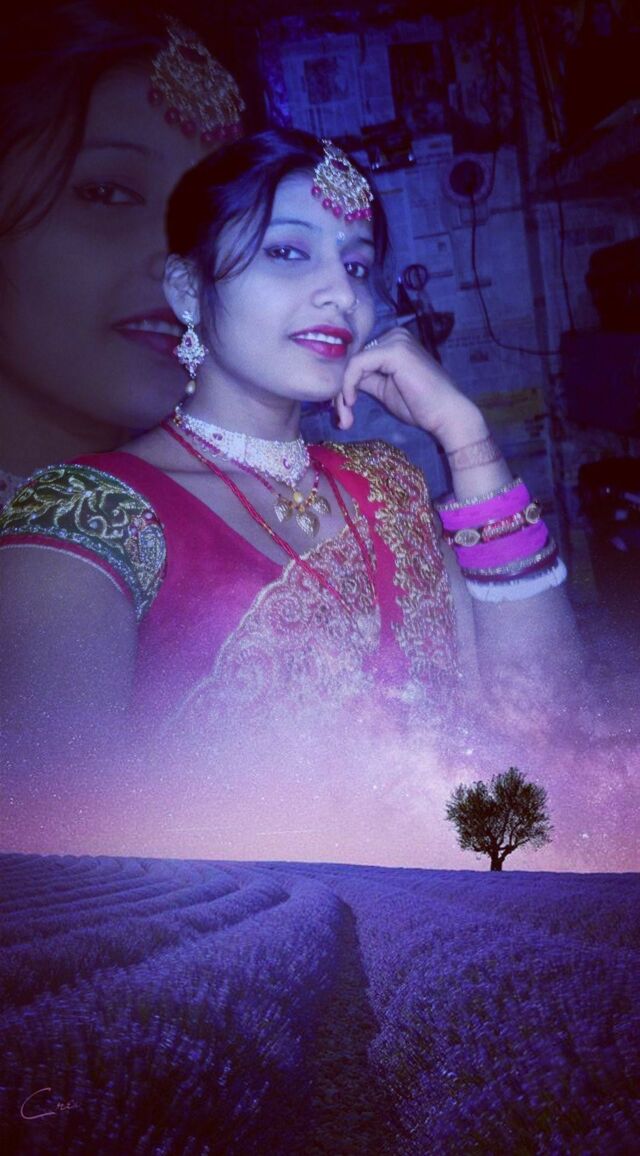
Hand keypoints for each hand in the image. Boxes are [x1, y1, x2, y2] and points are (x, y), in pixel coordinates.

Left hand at [335, 327, 485, 450]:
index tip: (342, 413)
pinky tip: (352, 402)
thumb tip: (342, 381)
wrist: (446, 415)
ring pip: (353, 363)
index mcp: (394, 343)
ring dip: (343, 392)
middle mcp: (395, 335)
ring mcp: (396, 340)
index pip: (359, 360)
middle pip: (354, 360)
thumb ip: (366, 380)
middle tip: (342, 419)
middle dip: (342, 391)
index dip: (345, 385)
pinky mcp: (394, 350)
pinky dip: (349, 384)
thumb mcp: (385, 389)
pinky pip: (358, 364)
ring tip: (346, 418)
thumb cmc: (421, 406)